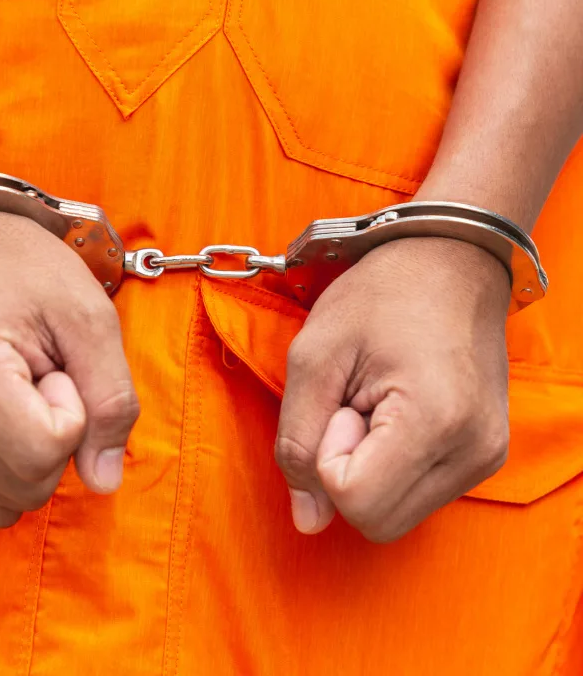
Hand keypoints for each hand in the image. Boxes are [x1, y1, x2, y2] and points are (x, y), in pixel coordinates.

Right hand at [0, 209, 138, 526]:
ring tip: (23, 388)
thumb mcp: (90, 318)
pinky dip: (12, 466)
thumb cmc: (28, 271)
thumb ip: (111, 400)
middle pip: (30, 487)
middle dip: (58, 436)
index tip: (58, 365)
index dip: (74, 414)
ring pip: (10, 501)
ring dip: (36, 453)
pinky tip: (6, 410)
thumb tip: (105, 484)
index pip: (44, 454)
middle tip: (43, 372)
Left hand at [275, 237, 510, 541]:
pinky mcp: (484, 456)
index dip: (327, 455)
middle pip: (375, 521)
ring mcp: (485, 458)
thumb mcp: (314, 355)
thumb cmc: (381, 294)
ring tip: (375, 402)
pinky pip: (415, 494)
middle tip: (354, 402)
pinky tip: (394, 411)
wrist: (451, 261)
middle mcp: (473, 453)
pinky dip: (389, 464)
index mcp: (434, 422)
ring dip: (367, 467)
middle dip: (345, 469)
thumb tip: (306, 521)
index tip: (343, 401)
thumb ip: (296, 441)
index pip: (354, 501)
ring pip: (394, 514)